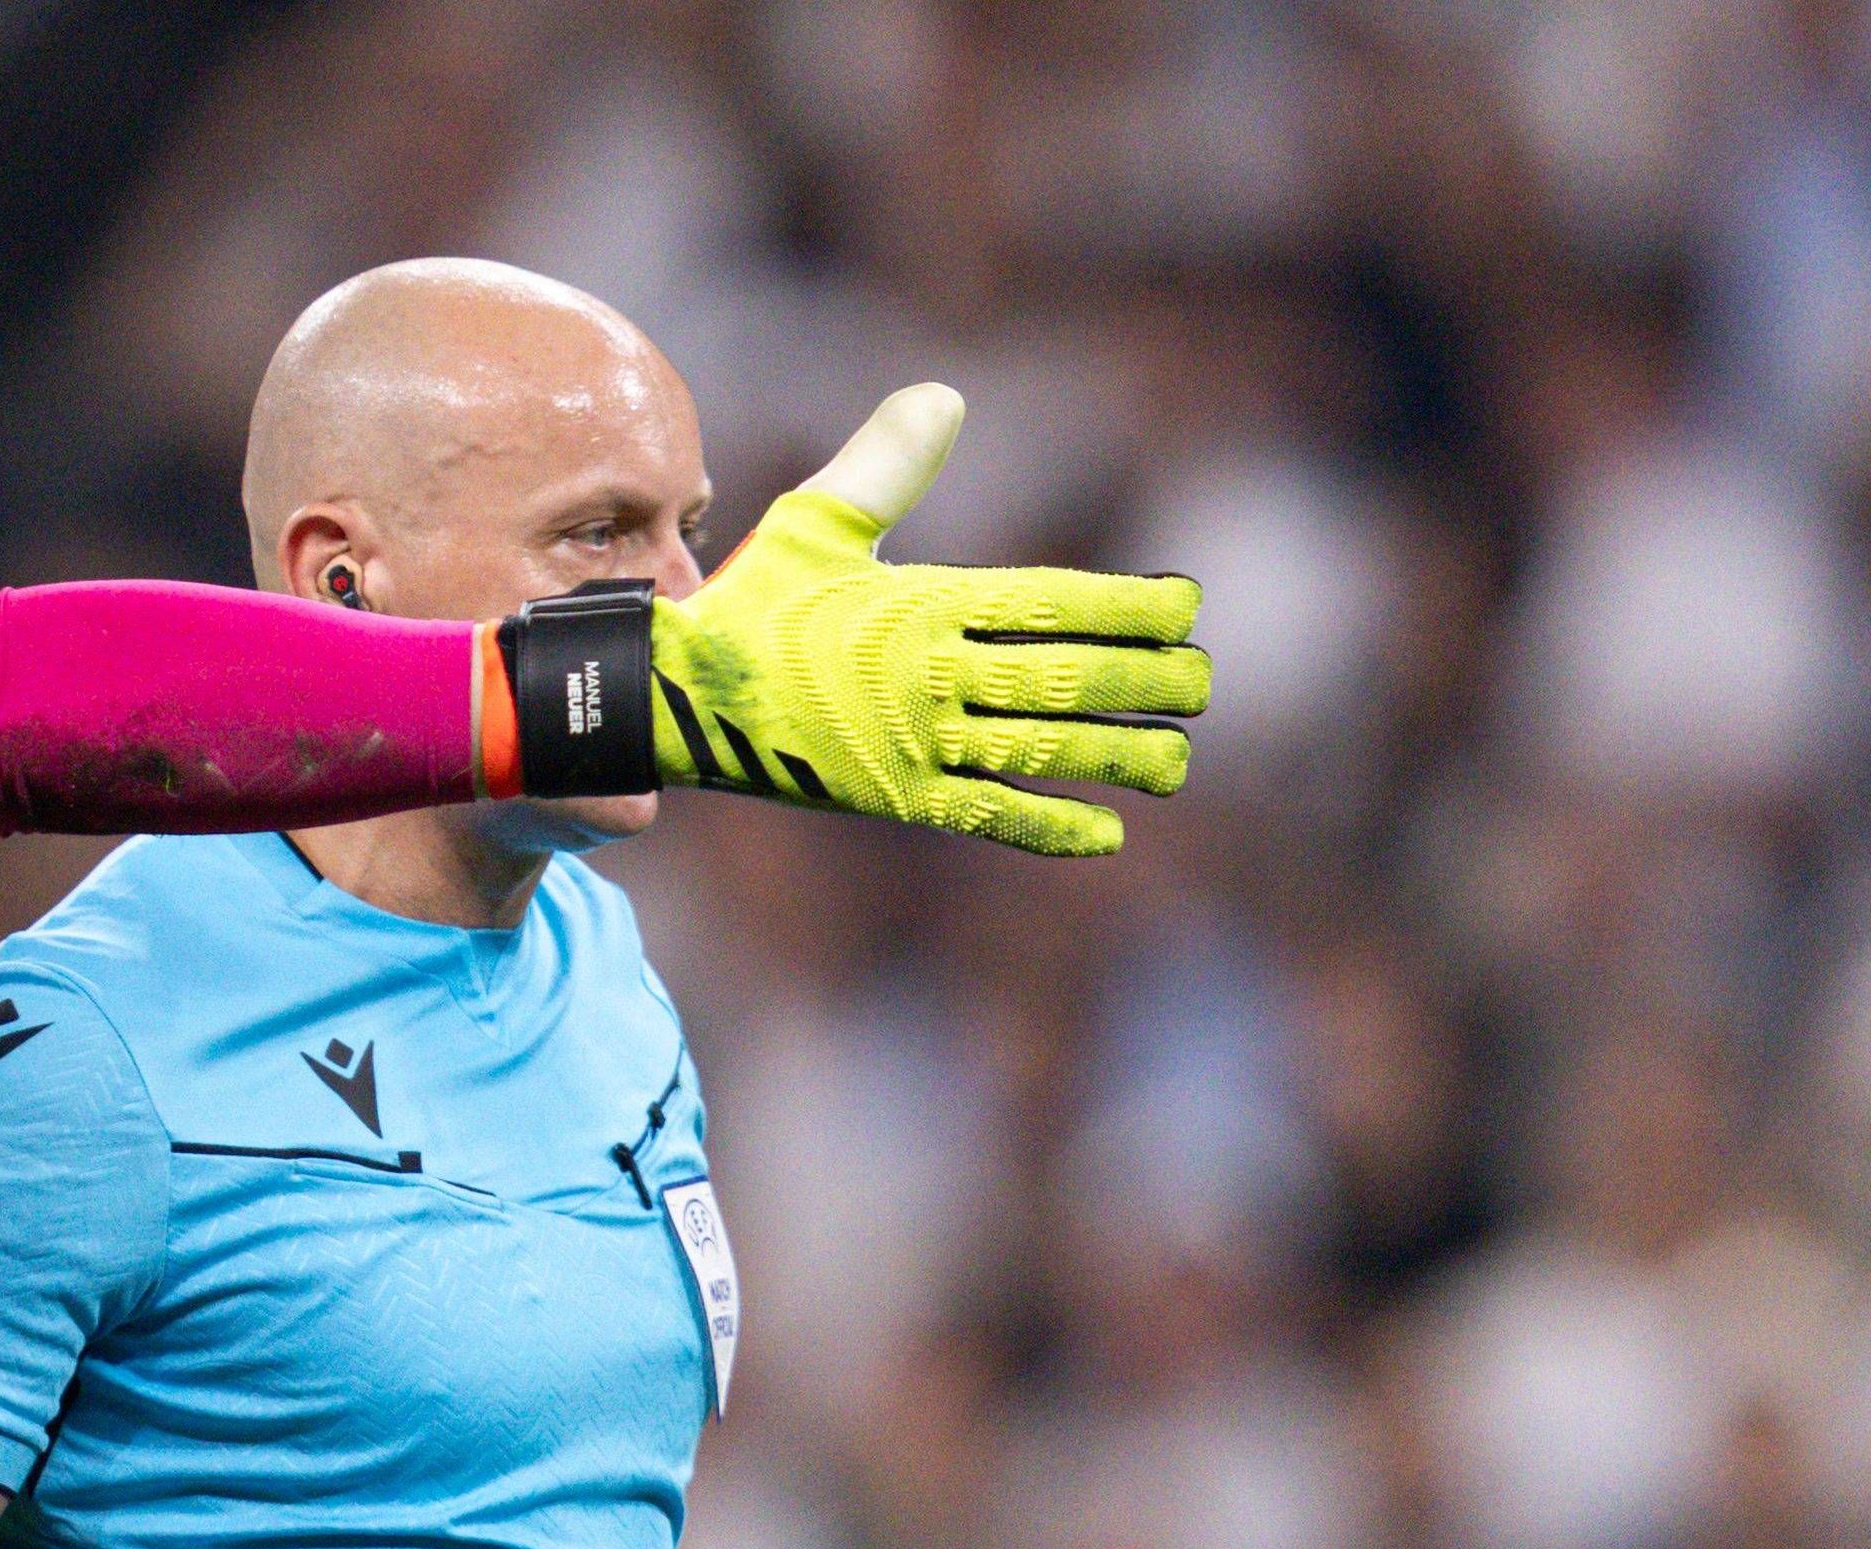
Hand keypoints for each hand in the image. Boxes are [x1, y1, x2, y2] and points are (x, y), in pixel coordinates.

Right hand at [652, 384, 1207, 856]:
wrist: (669, 698)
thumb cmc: (746, 606)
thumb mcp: (811, 523)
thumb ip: (886, 465)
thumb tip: (946, 395)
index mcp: (921, 603)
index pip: (1049, 602)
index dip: (1127, 607)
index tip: (1186, 610)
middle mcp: (928, 674)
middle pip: (1062, 679)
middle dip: (1142, 683)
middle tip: (1200, 685)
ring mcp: (912, 741)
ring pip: (1039, 750)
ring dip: (1116, 755)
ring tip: (1177, 760)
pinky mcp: (891, 797)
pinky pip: (986, 814)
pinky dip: (1048, 825)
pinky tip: (1106, 831)